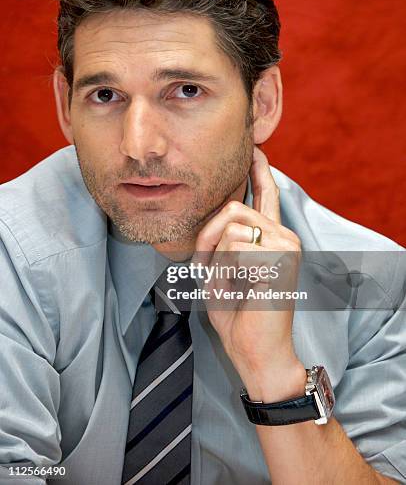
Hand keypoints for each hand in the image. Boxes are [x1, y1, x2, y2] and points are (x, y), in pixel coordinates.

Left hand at [193, 145, 305, 401]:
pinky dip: (222, 268)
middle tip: (203, 267)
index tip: (256, 151)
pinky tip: (236, 289)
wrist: (257, 353)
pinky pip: (234, 245)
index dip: (260, 172)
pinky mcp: (279, 256)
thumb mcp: (223, 272)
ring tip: (224, 285)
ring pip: (230, 226)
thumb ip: (224, 243)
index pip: (267, 197)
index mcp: (273, 239)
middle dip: (207, 235)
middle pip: (233, 206)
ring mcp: (285, 245)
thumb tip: (219, 216)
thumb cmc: (239, 316)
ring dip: (213, 256)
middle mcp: (284, 237)